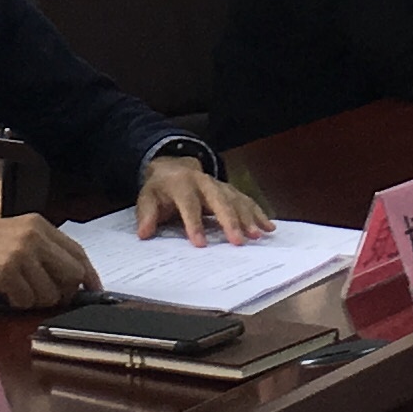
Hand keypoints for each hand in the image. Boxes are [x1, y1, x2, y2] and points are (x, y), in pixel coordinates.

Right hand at [0, 213, 96, 308]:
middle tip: (45, 297)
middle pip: (71, 275)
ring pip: (49, 293)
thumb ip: (44, 251)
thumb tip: (76, 278)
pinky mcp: (5, 271)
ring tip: (17, 291)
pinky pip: (26, 301)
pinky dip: (17, 303)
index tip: (91, 291)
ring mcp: (20, 253)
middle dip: (62, 293)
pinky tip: (4, 293)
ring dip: (35, 301)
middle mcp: (34, 236)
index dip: (88, 276)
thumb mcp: (16, 236)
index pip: (78, 253)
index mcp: (40, 225)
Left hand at [131, 155, 272, 247]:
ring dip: (249, 218)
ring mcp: (220, 185)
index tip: (199, 244)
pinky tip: (269, 227)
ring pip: (237, 200)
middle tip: (238, 241)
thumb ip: (147, 216)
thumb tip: (144, 234)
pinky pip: (247, 201)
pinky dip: (258, 213)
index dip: (194, 224)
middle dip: (230, 221)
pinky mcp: (230, 190)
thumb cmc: (161, 189)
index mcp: (182, 184)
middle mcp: (204, 182)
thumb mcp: (147, 198)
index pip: (189, 204)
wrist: (174, 167)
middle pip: (219, 200)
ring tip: (258, 236)